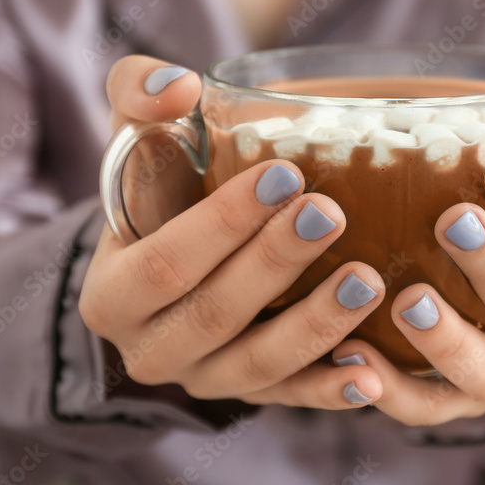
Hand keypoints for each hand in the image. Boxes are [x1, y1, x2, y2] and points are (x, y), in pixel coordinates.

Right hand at [81, 56, 385, 409]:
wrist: (171, 264)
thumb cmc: (160, 192)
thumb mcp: (136, 139)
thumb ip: (139, 95)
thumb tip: (177, 86)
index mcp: (113, 294)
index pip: (166, 264)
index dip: (222, 224)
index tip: (283, 175)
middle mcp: (151, 349)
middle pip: (215, 313)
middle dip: (275, 263)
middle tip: (330, 214)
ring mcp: (203, 379)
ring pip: (257, 365)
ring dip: (314, 326)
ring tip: (368, 282)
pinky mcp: (250, 394)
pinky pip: (290, 399)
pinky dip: (329, 390)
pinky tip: (371, 374)